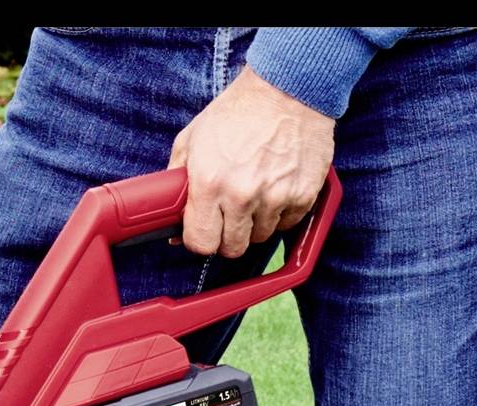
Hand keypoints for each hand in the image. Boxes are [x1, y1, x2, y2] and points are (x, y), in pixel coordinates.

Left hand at [167, 67, 334, 259]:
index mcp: (210, 182)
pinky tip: (276, 185)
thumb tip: (173, 223)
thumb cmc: (238, 111)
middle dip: (228, 234)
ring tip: (256, 189)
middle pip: (232, 248)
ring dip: (256, 222)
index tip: (205, 229)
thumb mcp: (193, 138)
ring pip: (260, 237)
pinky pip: (287, 224)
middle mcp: (242, 195)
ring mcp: (275, 197)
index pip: (201, 243)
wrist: (288, 87)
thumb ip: (178, 182)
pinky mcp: (303, 195)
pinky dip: (281, 212)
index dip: (201, 239)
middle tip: (231, 211)